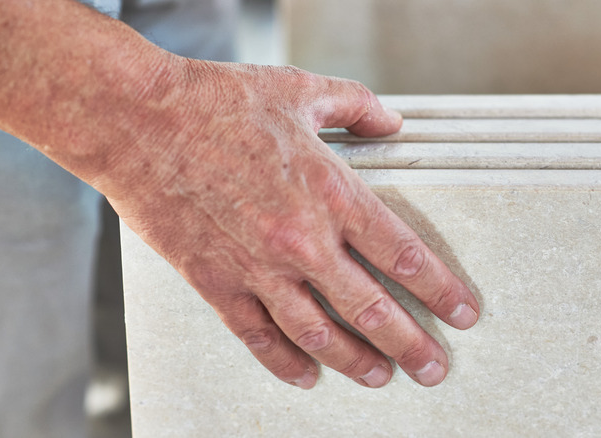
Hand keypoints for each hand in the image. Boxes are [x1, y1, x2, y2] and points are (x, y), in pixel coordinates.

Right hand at [102, 61, 478, 388]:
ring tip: (381, 377)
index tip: (461, 312)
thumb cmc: (216, 104)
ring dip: (356, 362)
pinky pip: (257, 337)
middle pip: (372, 310)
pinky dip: (284, 363)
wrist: (140, 122)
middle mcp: (302, 240)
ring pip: (319, 335)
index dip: (440, 290)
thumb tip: (391, 121)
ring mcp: (258, 268)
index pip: (403, 255)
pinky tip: (306, 376)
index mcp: (331, 193)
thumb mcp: (300, 90)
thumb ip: (356, 106)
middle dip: (411, 345)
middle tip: (433, 367)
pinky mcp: (216, 283)